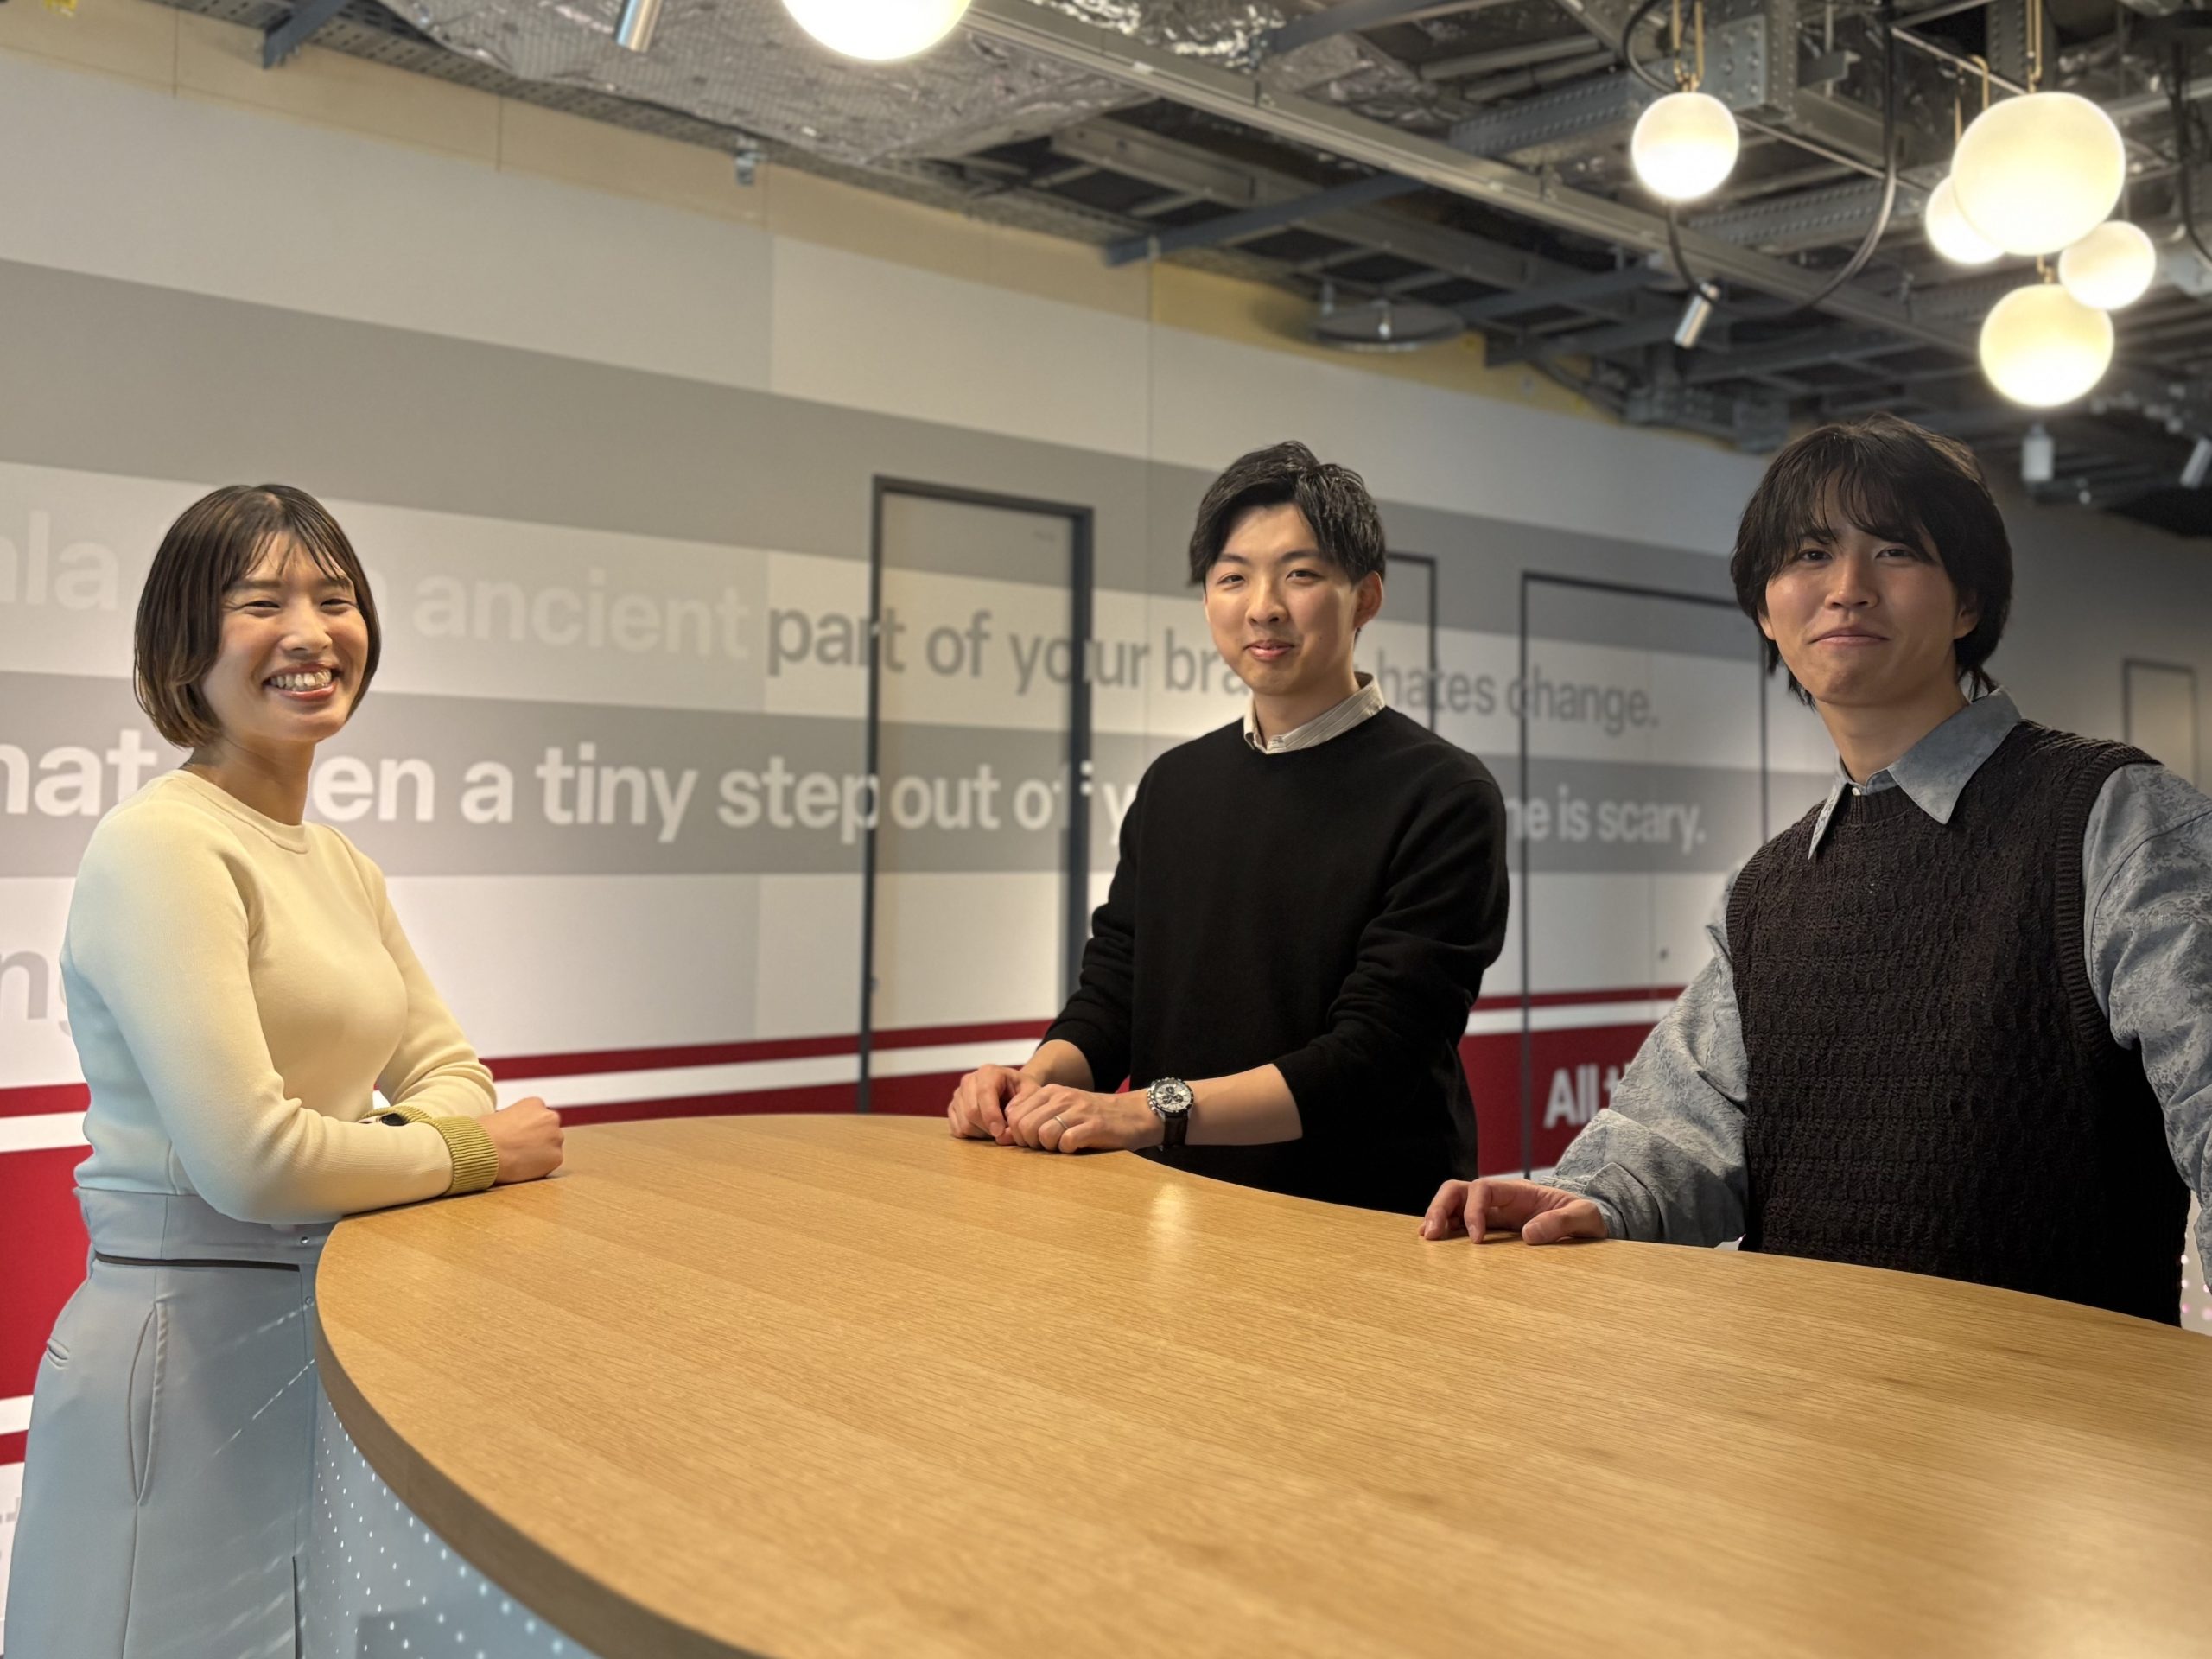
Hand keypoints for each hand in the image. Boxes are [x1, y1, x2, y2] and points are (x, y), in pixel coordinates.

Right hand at [480, 1097, 563, 1184]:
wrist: (483, 1151)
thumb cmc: (483, 1134)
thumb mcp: (499, 1115)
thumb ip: (514, 1119)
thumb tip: (513, 1128)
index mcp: (535, 1103)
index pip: (539, 1116)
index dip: (528, 1129)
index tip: (518, 1137)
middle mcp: (550, 1117)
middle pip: (549, 1130)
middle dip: (538, 1139)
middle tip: (521, 1149)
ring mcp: (556, 1137)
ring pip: (552, 1146)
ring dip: (541, 1152)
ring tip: (519, 1159)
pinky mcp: (556, 1157)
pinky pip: (551, 1162)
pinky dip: (540, 1167)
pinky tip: (524, 1167)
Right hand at [948, 1065, 1027, 1139]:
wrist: (1011, 1089)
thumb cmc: (1021, 1090)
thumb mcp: (1031, 1091)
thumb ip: (1024, 1102)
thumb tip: (1007, 1116)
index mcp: (988, 1072)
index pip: (984, 1094)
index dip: (991, 1116)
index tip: (1000, 1132)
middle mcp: (969, 1080)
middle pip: (971, 1111)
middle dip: (988, 1128)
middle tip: (1004, 1132)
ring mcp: (958, 1094)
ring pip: (964, 1123)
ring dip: (981, 1133)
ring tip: (996, 1128)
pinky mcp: (953, 1108)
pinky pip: (957, 1129)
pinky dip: (971, 1135)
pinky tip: (984, 1129)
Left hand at [1002, 1082, 1162, 1153]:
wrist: (1134, 1115)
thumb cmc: (1092, 1118)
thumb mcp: (1061, 1110)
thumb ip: (1033, 1118)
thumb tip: (1002, 1137)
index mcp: (1050, 1092)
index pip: (1014, 1114)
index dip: (1016, 1133)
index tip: (1032, 1141)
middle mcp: (1062, 1097)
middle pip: (1024, 1126)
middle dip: (1030, 1143)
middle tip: (1047, 1146)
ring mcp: (1078, 1110)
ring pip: (1042, 1134)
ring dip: (1049, 1147)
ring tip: (1062, 1146)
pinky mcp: (1093, 1126)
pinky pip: (1066, 1142)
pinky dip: (1068, 1149)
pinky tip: (1076, 1147)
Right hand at [1420, 1178, 1606, 1243]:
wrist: (1589, 1223)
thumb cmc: (1587, 1216)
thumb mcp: (1585, 1217)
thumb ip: (1562, 1222)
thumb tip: (1529, 1234)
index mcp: (1518, 1192)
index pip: (1482, 1189)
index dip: (1473, 1210)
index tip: (1476, 1239)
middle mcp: (1499, 1199)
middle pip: (1458, 1190)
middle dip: (1440, 1208)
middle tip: (1431, 1234)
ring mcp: (1492, 1212)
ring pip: (1453, 1204)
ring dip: (1437, 1217)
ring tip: (1426, 1237)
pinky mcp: (1491, 1227)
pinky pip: (1460, 1222)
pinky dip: (1445, 1229)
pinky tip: (1436, 1242)